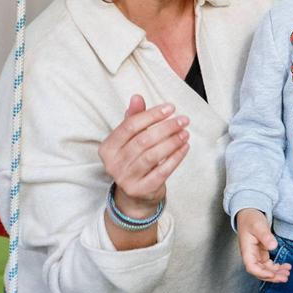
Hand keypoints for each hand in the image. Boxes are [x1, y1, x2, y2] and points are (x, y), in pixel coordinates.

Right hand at [99, 95, 188, 218]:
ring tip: (185, 133)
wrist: (135, 195)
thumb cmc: (133, 160)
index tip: (171, 108)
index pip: (130, 126)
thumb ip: (133, 118)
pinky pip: (162, 171)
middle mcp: (113, 164)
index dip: (151, 115)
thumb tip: (137, 97)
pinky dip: (176, 157)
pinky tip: (185, 147)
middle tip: (183, 120)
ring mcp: (126, 178)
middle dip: (166, 127)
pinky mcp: (141, 189)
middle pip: (143, 140)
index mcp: (107, 148)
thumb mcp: (130, 139)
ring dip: (172, 141)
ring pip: (152, 155)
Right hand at [236, 208, 290, 282]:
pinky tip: (285, 267)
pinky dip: (276, 267)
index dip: (261, 273)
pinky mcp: (262, 253)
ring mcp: (256, 255)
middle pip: (260, 271)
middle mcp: (250, 255)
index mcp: (246, 250)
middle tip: (285, 277)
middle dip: (272, 276)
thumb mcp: (258, 225)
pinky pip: (269, 264)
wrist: (249, 213)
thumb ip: (265, 236)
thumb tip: (273, 246)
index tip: (273, 274)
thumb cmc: (251, 219)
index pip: (252, 267)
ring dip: (276, 273)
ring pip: (265, 269)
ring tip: (288, 273)